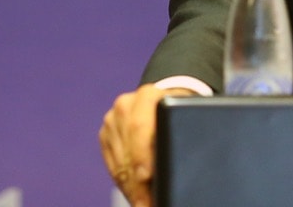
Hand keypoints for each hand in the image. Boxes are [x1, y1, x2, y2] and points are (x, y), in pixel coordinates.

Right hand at [99, 85, 194, 206]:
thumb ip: (181, 136)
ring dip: (131, 187)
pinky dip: (124, 182)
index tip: (146, 177)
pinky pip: (112, 165)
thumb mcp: (187, 119)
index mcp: (149, 96)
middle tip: (148, 203)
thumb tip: (175, 169)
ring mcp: (112, 119)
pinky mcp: (105, 132)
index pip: (139, 127)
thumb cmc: (181, 116)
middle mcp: (126, 104)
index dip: (141, 155)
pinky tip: (136, 193)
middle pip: (127, 150)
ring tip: (144, 202)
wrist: (165, 101)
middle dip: (138, 184)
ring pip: (118, 162)